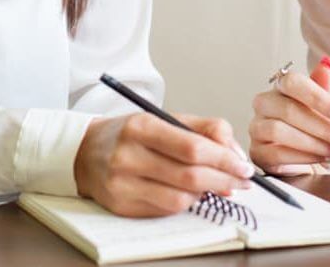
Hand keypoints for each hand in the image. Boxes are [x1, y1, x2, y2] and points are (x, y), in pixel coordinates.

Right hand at [74, 113, 254, 216]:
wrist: (85, 152)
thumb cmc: (131, 135)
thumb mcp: (165, 119)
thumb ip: (206, 130)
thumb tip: (235, 157)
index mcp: (142, 127)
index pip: (193, 148)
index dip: (225, 160)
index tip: (244, 167)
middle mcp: (128, 156)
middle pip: (190, 176)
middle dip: (224, 181)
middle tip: (242, 182)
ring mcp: (122, 184)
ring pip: (180, 199)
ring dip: (206, 195)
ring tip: (215, 186)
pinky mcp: (121, 206)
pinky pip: (165, 210)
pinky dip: (185, 203)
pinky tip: (190, 193)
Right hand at [249, 56, 329, 175]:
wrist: (314, 161)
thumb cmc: (319, 131)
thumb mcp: (329, 109)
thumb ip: (325, 88)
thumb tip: (326, 63)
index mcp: (282, 87)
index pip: (292, 82)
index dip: (319, 98)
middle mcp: (265, 104)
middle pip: (287, 109)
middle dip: (324, 127)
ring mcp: (257, 129)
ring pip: (278, 131)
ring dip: (314, 143)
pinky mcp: (257, 153)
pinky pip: (276, 153)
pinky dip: (304, 157)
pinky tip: (323, 159)